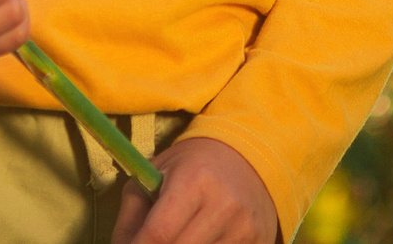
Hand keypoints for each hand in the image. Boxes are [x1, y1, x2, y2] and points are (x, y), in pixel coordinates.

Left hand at [112, 137, 278, 243]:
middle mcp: (225, 204)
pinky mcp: (260, 242)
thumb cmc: (193, 166)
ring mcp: (246, 228)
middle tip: (151, 242)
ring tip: (180, 234)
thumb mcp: (155, 174)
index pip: (159, 234)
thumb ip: (133, 215)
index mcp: (195, 180)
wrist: (248, 157)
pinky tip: (201, 238)